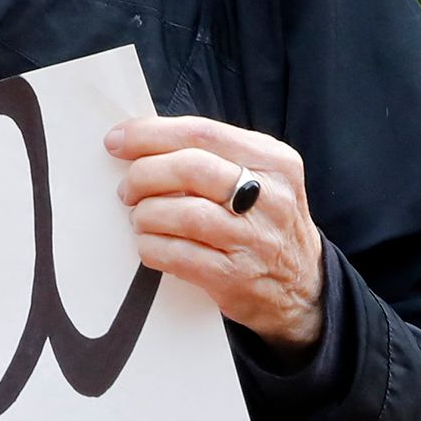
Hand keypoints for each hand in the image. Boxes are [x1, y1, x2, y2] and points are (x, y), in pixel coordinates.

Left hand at [107, 116, 325, 349]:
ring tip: (141, 219)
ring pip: (180, 213)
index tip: (117, 140)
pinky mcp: (234, 277)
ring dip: (145, 214)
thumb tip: (141, 143)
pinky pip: (176, 254)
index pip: (202, 133)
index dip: (150, 133)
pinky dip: (151, 247)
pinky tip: (150, 245)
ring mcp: (253, 239)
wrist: (303, 287)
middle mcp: (268, 196)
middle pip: (189, 168)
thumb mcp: (261, 177)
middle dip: (143, 175)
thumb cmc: (265, 224)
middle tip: (128, 189)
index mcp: (273, 160)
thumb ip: (213, 156)